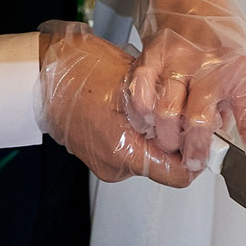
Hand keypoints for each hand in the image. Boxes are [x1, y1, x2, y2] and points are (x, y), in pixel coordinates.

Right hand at [36, 22, 191, 187]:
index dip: (195, 157)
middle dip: (175, 141)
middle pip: (164, 165)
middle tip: (179, 112)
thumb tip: (195, 114)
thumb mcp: (134, 81)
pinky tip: (133, 111)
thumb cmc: (81, 70)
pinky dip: (138, 134)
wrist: (42, 73)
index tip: (203, 138)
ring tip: (151, 106)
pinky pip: (130, 150)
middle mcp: (114, 165)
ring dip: (156, 136)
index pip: (178, 175)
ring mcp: (104, 162)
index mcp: (124, 151)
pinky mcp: (99, 155)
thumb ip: (165, 103)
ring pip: (148, 156)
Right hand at [131, 0, 245, 185]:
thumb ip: (230, 100)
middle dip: (193, 151)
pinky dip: (142, 112)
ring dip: (166, 136)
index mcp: (240, 73)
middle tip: (191, 160)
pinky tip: (146, 116)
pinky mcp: (153, 53)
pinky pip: (142, 93)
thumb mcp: (239, 63)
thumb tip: (219, 133)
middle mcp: (212, 67)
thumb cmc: (218, 27)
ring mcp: (180, 59)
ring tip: (168, 140)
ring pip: (167, 113)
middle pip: (199, 123)